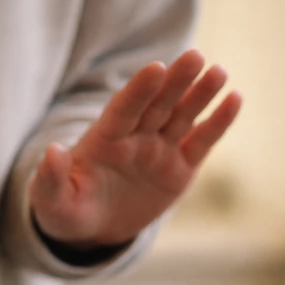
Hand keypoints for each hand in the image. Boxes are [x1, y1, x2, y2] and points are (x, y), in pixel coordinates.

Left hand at [29, 49, 241, 246]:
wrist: (93, 228)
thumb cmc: (67, 210)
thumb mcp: (50, 201)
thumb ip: (51, 179)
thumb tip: (53, 151)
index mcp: (103, 139)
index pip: (124, 109)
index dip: (140, 89)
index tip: (156, 67)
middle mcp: (134, 137)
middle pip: (158, 104)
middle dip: (176, 81)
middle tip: (196, 56)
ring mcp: (159, 150)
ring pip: (183, 116)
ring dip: (201, 94)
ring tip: (220, 71)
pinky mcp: (180, 168)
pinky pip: (202, 142)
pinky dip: (218, 123)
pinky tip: (235, 99)